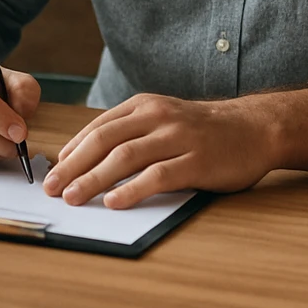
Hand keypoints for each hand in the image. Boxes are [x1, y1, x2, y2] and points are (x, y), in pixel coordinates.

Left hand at [42, 93, 276, 208]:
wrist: (254, 128)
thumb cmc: (203, 130)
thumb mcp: (162, 119)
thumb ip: (131, 132)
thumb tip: (87, 159)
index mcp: (143, 106)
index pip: (97, 127)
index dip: (72, 150)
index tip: (53, 171)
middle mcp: (157, 117)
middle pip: (104, 140)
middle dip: (74, 166)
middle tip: (53, 188)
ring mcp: (177, 137)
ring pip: (125, 157)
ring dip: (94, 178)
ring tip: (74, 197)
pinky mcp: (196, 160)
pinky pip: (157, 175)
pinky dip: (132, 189)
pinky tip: (115, 202)